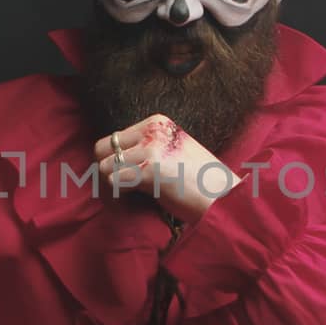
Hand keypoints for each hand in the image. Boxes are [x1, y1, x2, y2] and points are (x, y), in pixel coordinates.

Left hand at [93, 114, 241, 221]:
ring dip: (109, 186)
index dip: (111, 161)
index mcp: (157, 122)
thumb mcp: (173, 150)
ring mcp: (150, 148)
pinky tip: (132, 202)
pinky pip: (112, 181)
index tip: (122, 178)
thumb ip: (146, 148)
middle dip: (104, 170)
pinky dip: (117, 195)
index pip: (114, 138)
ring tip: (126, 197)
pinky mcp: (148, 170)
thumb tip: (113, 160)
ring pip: (103, 166)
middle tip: (117, 189)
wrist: (223, 198)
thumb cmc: (200, 181)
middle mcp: (152, 130)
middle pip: (102, 148)